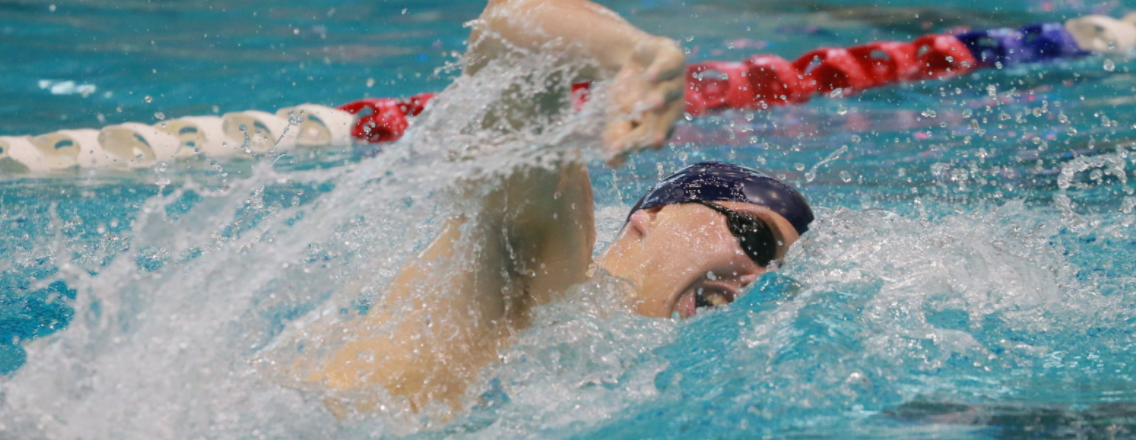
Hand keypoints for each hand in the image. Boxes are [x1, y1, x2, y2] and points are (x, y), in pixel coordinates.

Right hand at [602, 36, 685, 166]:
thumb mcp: (618, 114)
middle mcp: (672, 108)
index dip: (636, 144)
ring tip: (652, 104)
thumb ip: (616, 135)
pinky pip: (669, 66)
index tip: (617, 150)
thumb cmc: (630, 92)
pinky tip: (650, 77)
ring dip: (660, 99)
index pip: (651, 139)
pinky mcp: (673, 60)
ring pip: (669, 93)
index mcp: (661, 127)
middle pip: (664, 121)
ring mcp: (675, 84)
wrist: (640, 58)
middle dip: (656, 129)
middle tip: (650, 140)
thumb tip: (614, 162)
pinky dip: (660, 71)